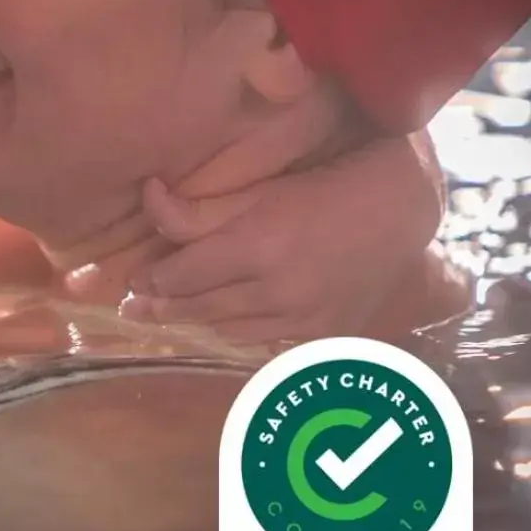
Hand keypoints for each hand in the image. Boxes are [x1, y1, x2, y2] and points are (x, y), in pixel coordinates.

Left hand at [120, 133, 445, 342]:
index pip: (183, 275)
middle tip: (130, 309)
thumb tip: (148, 197)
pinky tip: (219, 321)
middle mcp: (279, 290)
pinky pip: (262, 339)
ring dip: (196, 321)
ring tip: (168, 314)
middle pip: (200, 307)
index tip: (133, 279)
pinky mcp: (321, 333)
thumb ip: (199, 208)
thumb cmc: (322, 191)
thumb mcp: (259, 191)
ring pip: (228, 329)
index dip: (153, 279)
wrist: (399, 214)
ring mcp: (303, 317)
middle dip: (161, 307)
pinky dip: (236, 329)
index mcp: (259, 246)